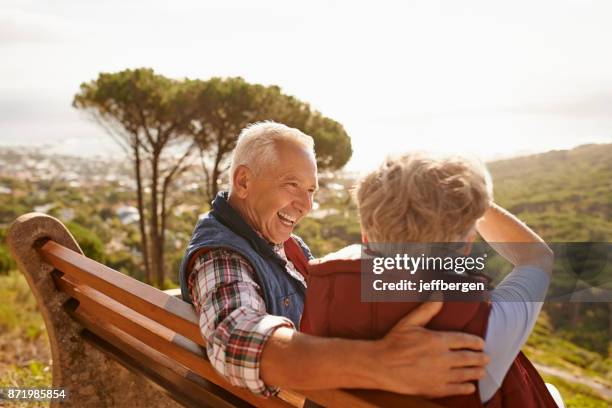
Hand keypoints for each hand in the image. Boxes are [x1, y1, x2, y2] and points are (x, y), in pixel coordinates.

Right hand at [370, 301, 488, 396]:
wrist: (381, 365)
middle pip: (468, 358)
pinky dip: (465, 387)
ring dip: (476, 372)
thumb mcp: (410, 322)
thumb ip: (427, 309)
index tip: (481, 344)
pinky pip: (456, 389)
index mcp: (437, 340)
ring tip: (482, 371)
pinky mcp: (435, 389)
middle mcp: (442, 358)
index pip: (464, 340)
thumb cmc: (394, 342)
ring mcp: (440, 375)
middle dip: (480, 358)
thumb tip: (438, 295)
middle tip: (487, 358)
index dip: (475, 342)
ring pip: (465, 374)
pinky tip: (469, 386)